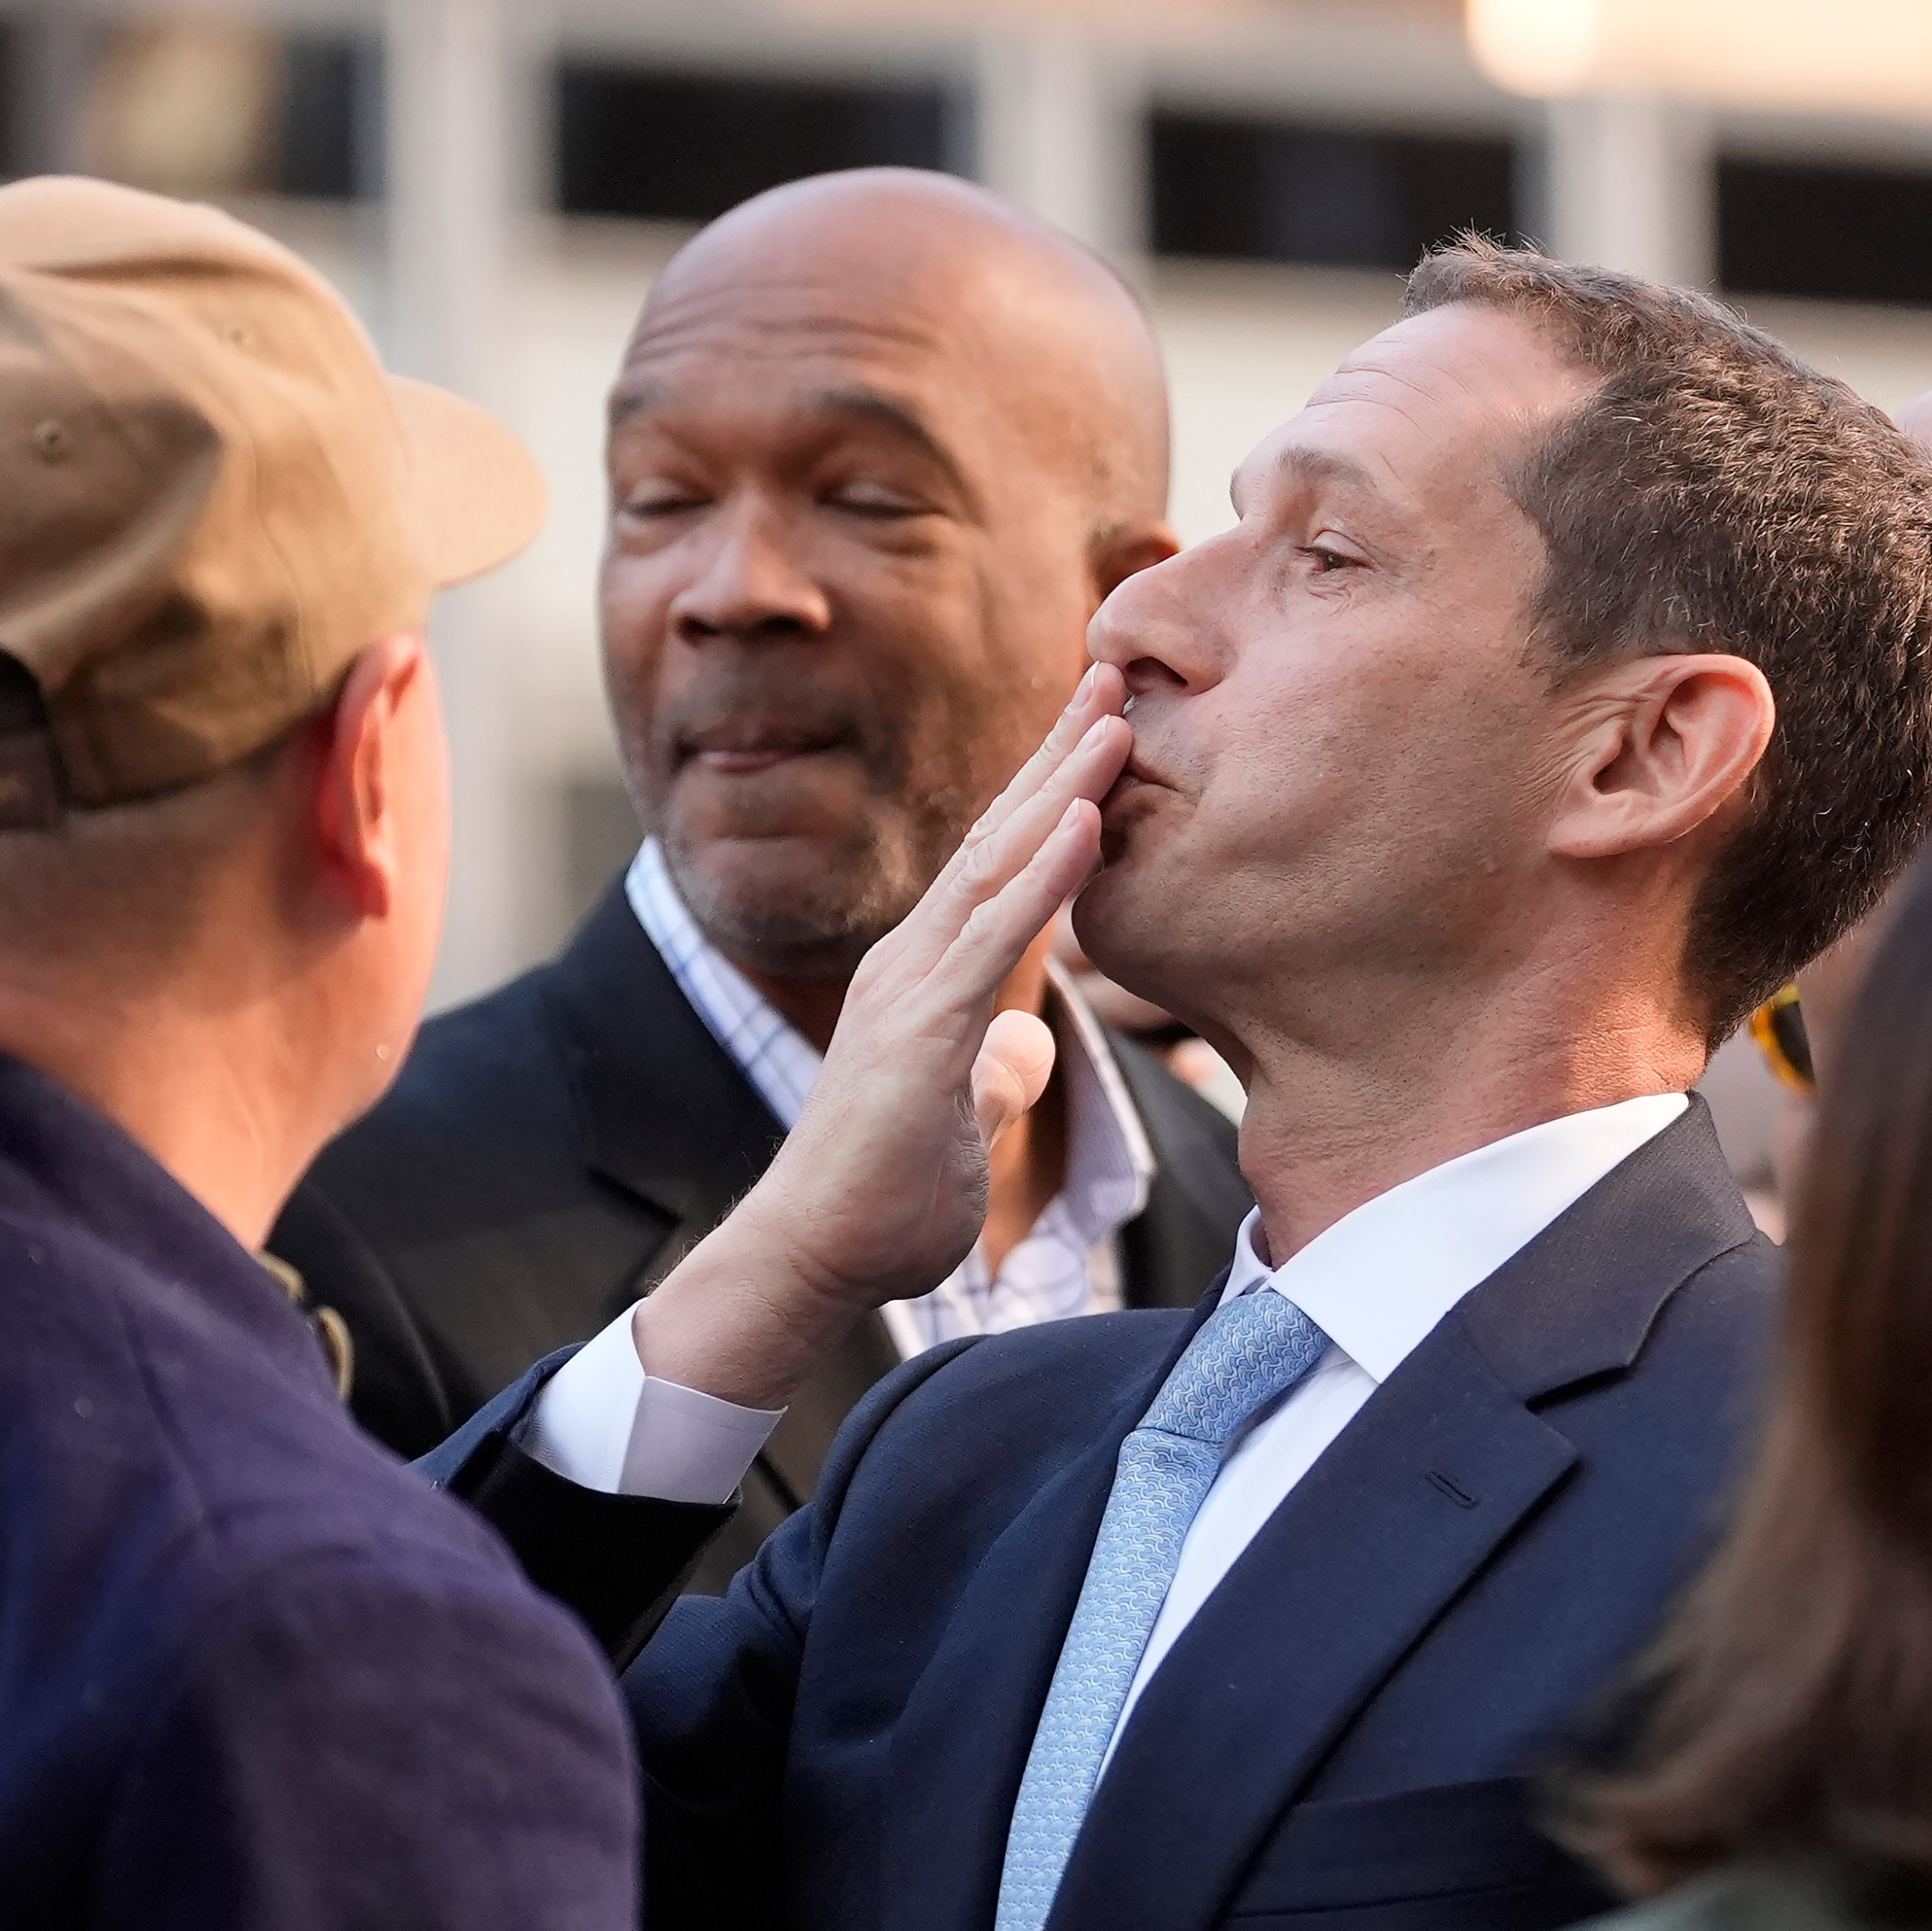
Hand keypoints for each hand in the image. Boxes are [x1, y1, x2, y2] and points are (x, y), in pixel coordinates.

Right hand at [631, 666, 1132, 1406]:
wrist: (813, 1257)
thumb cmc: (882, 1199)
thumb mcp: (961, 1120)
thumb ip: (990, 1073)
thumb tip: (1024, 1047)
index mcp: (930, 974)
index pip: (1001, 863)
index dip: (1054, 792)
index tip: (1107, 727)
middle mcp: (916, 960)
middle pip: (1000, 834)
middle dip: (1063, 752)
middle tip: (1118, 673)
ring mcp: (913, 987)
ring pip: (998, 864)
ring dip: (1064, 786)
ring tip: (1118, 716)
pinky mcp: (919, 1030)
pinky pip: (992, 937)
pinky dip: (1046, 875)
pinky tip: (1088, 821)